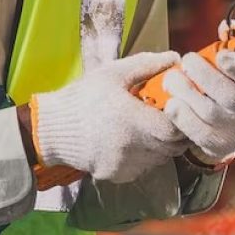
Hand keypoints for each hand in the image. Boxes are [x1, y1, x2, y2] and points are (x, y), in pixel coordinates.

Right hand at [31, 52, 186, 184]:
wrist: (52, 129)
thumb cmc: (84, 97)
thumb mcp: (113, 73)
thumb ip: (147, 65)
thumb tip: (175, 58)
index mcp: (132, 120)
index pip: (174, 129)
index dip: (182, 120)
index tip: (180, 109)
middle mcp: (131, 147)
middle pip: (172, 147)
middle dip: (176, 133)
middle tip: (170, 118)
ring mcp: (124, 165)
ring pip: (160, 159)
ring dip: (162, 145)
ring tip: (151, 128)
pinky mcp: (116, 176)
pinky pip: (143, 168)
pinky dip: (146, 156)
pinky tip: (133, 141)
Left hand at [163, 44, 234, 162]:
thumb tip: (224, 27)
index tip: (221, 56)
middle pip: (227, 94)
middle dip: (202, 74)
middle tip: (187, 60)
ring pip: (207, 110)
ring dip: (185, 91)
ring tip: (172, 79)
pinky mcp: (216, 144)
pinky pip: (194, 129)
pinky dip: (181, 114)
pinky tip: (173, 102)